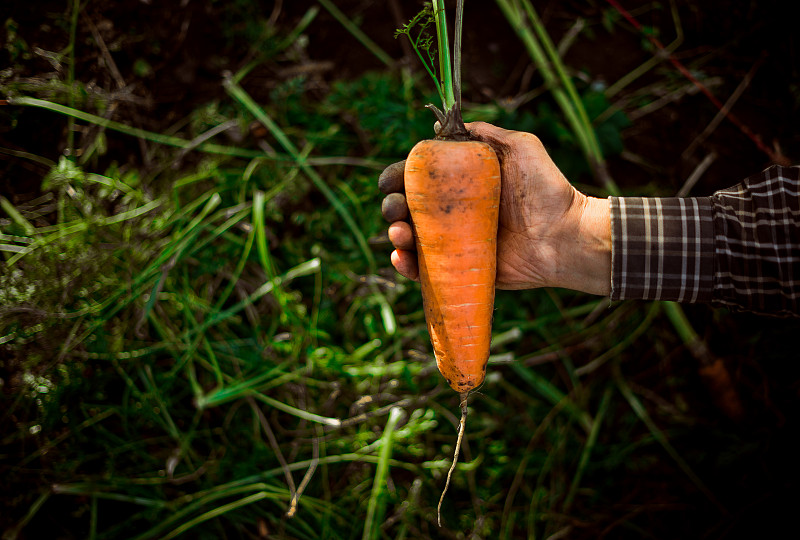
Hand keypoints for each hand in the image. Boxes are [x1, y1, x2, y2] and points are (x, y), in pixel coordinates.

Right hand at [379, 122, 610, 294]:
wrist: (565, 235)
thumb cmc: (546, 189)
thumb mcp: (520, 147)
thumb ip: (485, 133)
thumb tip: (442, 124)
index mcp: (462, 184)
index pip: (420, 178)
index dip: (400, 177)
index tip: (391, 180)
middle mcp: (455, 213)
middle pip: (409, 209)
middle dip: (393, 207)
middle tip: (396, 209)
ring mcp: (456, 243)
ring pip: (412, 240)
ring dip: (396, 236)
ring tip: (399, 234)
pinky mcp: (461, 270)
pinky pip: (426, 271)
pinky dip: (406, 266)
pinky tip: (400, 259)